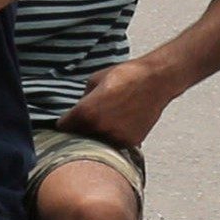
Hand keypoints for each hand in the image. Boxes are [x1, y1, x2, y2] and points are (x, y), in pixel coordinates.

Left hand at [55, 57, 181, 152]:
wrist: (156, 81)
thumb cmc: (126, 75)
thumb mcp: (94, 81)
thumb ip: (83, 99)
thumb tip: (78, 110)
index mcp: (86, 113)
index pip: (63, 127)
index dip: (64, 123)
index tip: (67, 122)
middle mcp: (99, 129)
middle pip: (79, 138)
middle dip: (80, 131)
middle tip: (85, 122)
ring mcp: (116, 137)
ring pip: (98, 144)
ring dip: (98, 137)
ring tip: (107, 121)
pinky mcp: (131, 142)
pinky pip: (115, 144)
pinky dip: (114, 137)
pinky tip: (120, 123)